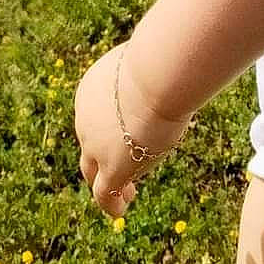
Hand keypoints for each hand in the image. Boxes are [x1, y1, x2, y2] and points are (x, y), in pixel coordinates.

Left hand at [73, 41, 193, 217]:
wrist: (156, 76)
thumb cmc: (163, 60)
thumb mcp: (153, 61)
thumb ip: (156, 67)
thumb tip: (177, 55)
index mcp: (91, 91)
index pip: (96, 116)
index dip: (110, 128)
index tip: (130, 133)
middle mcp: (85, 121)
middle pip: (89, 145)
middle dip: (101, 157)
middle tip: (119, 164)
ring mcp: (96, 146)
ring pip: (93, 173)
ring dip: (106, 183)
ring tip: (127, 194)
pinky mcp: (112, 168)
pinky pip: (104, 195)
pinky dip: (111, 204)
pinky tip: (123, 208)